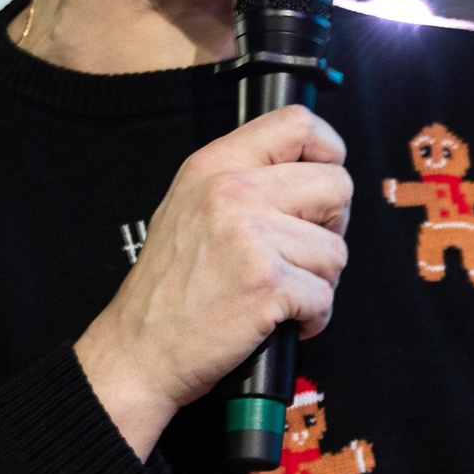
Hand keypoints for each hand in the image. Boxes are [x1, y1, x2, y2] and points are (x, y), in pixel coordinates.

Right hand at [76, 108, 351, 457]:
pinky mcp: (267, 283)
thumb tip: (311, 176)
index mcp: (214, 166)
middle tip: (304, 253)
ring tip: (280, 294)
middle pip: (336, 186)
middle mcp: (232, 192)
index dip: (328, 153)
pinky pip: (325, 296)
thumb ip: (242, 181)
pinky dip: (312, 318)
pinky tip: (280, 320)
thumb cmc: (167, 289)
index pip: (297, 123)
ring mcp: (252, 236)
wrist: (137, 350)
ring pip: (335, 251)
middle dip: (332, 226)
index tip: (323, 184)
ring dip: (318, 281)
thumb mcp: (188, 207)